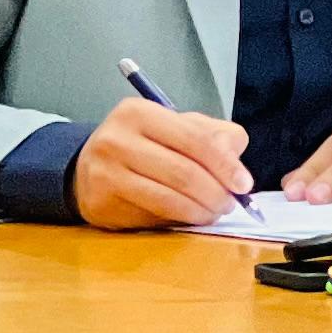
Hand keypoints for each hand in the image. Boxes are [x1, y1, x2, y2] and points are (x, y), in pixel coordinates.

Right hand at [76, 99, 252, 230]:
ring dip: (201, 211)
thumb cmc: (141, 144)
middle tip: (231, 204)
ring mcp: (106, 174)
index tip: (244, 184)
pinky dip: (180, 219)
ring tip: (214, 212)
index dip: (225, 164)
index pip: (194, 139)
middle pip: (183, 172)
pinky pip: (153, 216)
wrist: (87, 166)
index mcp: (138, 112)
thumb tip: (235, 156)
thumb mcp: (174, 127)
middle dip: (216, 193)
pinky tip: (190, 217)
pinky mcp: (103, 204)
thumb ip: (211, 134)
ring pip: (169, 199)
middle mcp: (117, 140)